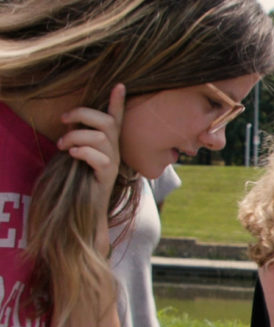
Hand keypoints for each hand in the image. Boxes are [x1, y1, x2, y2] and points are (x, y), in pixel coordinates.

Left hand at [58, 84, 125, 252]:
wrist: (87, 204)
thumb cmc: (81, 175)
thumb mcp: (81, 150)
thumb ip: (80, 135)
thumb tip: (69, 120)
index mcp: (109, 141)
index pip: (116, 117)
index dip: (118, 101)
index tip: (119, 84)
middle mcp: (115, 149)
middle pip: (106, 122)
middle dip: (82, 115)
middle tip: (63, 120)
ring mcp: (113, 161)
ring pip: (99, 137)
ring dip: (75, 137)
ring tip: (62, 146)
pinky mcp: (108, 175)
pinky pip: (98, 157)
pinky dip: (82, 152)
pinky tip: (72, 155)